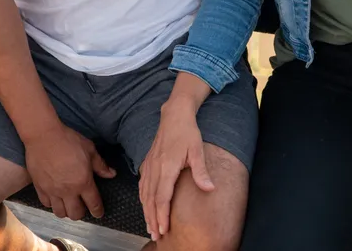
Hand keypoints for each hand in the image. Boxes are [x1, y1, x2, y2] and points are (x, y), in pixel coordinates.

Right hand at [24, 124, 115, 220]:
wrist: (43, 136)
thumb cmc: (68, 140)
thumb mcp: (89, 149)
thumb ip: (100, 165)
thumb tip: (111, 174)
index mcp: (83, 182)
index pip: (93, 204)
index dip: (98, 211)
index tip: (98, 213)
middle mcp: (68, 191)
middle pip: (75, 214)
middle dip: (81, 213)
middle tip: (82, 205)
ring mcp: (52, 191)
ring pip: (60, 213)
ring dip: (66, 211)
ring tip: (68, 203)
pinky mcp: (40, 188)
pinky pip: (46, 204)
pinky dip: (52, 204)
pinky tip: (55, 197)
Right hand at [139, 103, 213, 241]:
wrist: (174, 115)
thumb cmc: (187, 132)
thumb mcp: (197, 150)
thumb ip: (201, 171)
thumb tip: (209, 188)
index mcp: (166, 167)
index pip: (162, 197)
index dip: (161, 215)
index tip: (163, 230)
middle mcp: (155, 168)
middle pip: (150, 199)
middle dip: (152, 219)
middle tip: (156, 235)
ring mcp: (149, 165)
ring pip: (144, 193)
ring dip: (146, 211)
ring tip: (150, 226)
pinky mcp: (147, 163)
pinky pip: (142, 185)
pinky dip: (143, 198)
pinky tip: (145, 206)